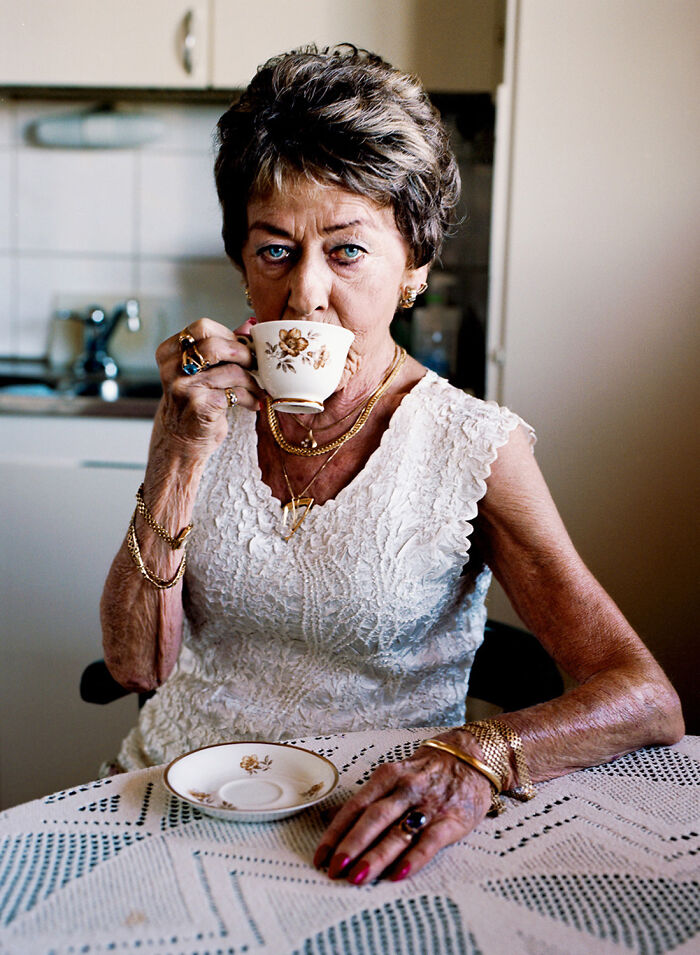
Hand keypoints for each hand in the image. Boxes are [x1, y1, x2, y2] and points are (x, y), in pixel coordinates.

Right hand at [155, 317, 262, 457]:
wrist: (181, 441)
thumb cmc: (195, 402)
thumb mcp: (202, 372)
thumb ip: (223, 346)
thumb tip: (249, 324)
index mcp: (169, 353)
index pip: (202, 327)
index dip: (228, 335)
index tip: (241, 347)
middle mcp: (172, 369)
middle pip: (215, 345)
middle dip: (242, 353)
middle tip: (254, 364)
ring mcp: (184, 388)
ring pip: (231, 370)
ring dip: (252, 381)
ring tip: (257, 389)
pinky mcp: (201, 406)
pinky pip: (236, 392)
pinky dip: (251, 398)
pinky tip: (253, 404)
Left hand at [313, 733, 492, 883]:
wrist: (471, 757)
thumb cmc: (426, 771)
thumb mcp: (395, 775)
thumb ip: (369, 799)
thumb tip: (334, 822)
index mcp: (387, 776)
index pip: (355, 806)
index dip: (336, 832)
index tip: (320, 857)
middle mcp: (405, 788)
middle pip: (373, 818)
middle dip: (352, 845)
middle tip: (334, 870)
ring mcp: (429, 804)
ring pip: (398, 831)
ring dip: (376, 856)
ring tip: (357, 878)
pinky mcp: (452, 819)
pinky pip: (430, 842)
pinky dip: (413, 859)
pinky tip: (398, 875)